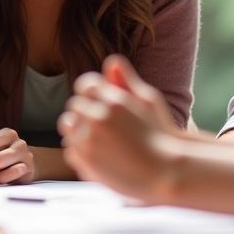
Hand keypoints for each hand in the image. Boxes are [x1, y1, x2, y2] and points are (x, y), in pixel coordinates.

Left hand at [59, 56, 174, 202]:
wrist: (166, 172)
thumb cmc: (161, 134)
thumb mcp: (149, 101)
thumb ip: (126, 80)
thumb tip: (112, 61)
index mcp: (113, 101)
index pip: (86, 85)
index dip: (91, 92)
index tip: (98, 101)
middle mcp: (98, 118)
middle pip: (74, 105)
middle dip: (85, 111)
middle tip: (100, 122)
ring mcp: (89, 142)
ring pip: (68, 126)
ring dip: (78, 129)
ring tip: (96, 137)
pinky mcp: (86, 163)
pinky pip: (70, 149)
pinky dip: (80, 151)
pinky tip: (98, 154)